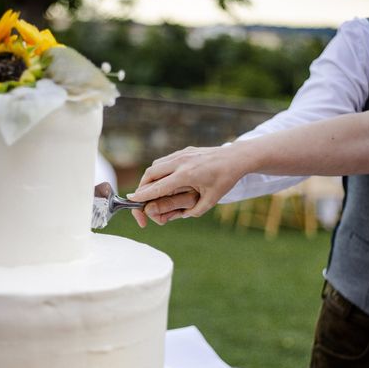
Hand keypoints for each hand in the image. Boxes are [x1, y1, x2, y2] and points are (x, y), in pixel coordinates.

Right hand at [128, 145, 244, 225]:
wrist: (236, 158)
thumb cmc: (224, 180)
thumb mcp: (210, 201)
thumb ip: (192, 211)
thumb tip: (176, 216)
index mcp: (187, 175)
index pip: (158, 187)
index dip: (143, 195)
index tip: (132, 201)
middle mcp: (181, 162)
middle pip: (151, 174)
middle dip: (142, 187)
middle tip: (139, 199)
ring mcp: (182, 154)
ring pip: (156, 165)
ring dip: (148, 178)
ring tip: (148, 191)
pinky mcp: (184, 151)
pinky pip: (164, 161)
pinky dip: (158, 171)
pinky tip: (161, 180)